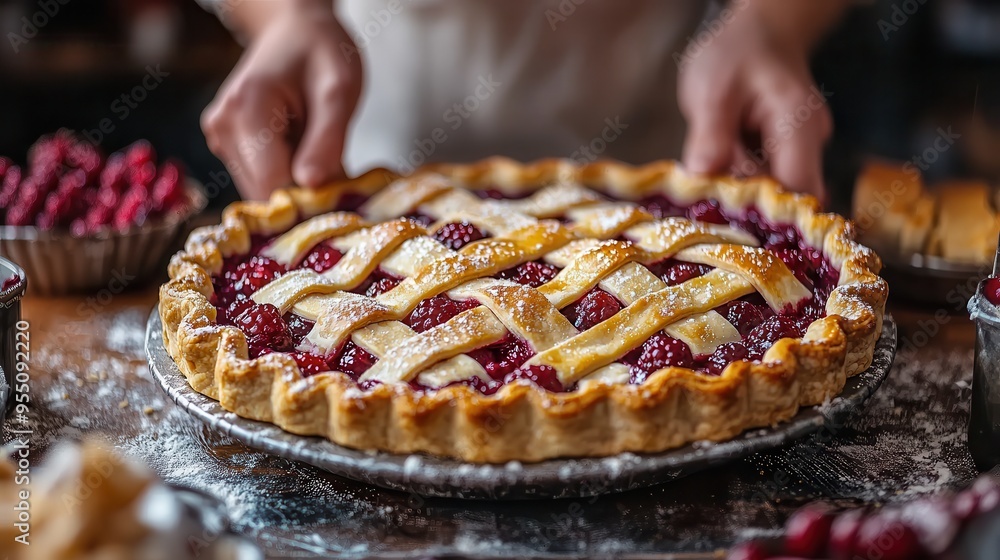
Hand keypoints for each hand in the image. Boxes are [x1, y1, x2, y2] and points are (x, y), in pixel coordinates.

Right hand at [201, 5, 361, 199]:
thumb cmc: (320, 51)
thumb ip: (327, 140)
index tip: (341, 196)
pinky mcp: (227, 146)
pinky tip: (303, 150)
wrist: (295, 29)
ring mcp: (220, 138)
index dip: (308, 200)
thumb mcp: (339, 90)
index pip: (271, 184)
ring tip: (319, 151)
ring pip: (262, 190)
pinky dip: (287, 175)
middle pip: (264, 192)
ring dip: (296, 185)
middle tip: (337, 174)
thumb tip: (311, 186)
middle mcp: (222, 127)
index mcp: (245, 110)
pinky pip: (261, 178)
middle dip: (303, 195)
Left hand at [678, 11, 831, 199]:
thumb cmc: (736, 53)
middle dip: (744, 204)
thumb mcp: (712, 89)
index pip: (795, 190)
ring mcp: (800, 151)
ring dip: (737, 191)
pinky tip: (716, 168)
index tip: (725, 217)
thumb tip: (701, 178)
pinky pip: (762, 180)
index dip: (764, 214)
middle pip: (784, 197)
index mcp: (798, 126)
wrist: (758, 32)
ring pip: (770, 191)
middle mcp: (809, 144)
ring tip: (709, 171)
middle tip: (705, 195)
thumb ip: (710, 135)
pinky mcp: (783, 155)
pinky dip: (738, 181)